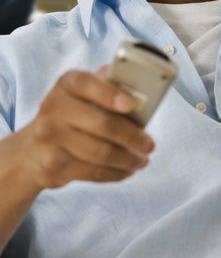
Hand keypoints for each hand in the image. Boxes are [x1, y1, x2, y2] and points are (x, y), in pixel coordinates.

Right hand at [13, 69, 154, 192]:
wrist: (33, 150)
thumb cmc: (72, 116)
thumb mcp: (84, 95)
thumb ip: (108, 87)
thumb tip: (139, 88)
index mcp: (67, 84)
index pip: (88, 83)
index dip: (109, 94)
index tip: (130, 104)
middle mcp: (54, 107)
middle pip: (102, 123)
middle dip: (132, 137)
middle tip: (150, 145)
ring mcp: (50, 137)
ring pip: (100, 152)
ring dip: (128, 159)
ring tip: (142, 160)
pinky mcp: (53, 165)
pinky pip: (93, 172)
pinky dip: (116, 173)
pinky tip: (127, 170)